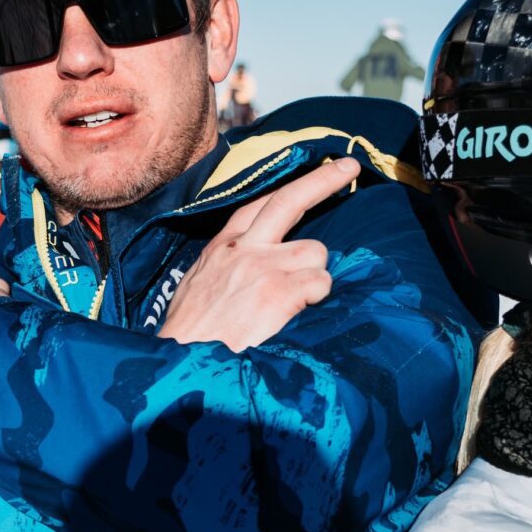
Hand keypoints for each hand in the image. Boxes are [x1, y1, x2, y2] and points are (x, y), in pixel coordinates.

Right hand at [157, 158, 355, 351]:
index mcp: (221, 248)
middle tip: (349, 166)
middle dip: (323, 180)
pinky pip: (321, 284)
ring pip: (316, 252)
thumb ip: (227, 268)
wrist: (182, 365)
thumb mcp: (196, 288)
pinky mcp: (279, 292)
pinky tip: (296, 317)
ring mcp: (263, 268)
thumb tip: (252, 268)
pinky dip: (317, 299)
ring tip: (294, 304)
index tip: (315, 172)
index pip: (259, 205)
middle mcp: (243, 249)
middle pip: (289, 200)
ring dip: (315, 275)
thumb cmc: (189, 338)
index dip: (290, 186)